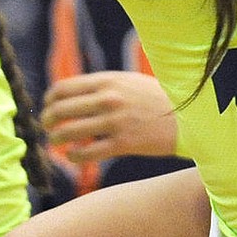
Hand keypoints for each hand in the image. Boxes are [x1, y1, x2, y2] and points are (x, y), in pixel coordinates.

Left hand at [42, 71, 178, 160]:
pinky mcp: (123, 144)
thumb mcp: (129, 81)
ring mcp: (115, 122)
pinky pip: (87, 153)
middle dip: (47, 121)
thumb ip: (102, 86)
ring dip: (57, 139)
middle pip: (60, 110)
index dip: (48, 100)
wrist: (189, 116)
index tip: (47, 108)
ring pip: (69, 133)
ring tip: (57, 143)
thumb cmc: (157, 98)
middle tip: (47, 128)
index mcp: (107, 80)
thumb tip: (72, 95)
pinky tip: (74, 156)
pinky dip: (74, 156)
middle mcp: (107, 99)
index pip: (63, 89)